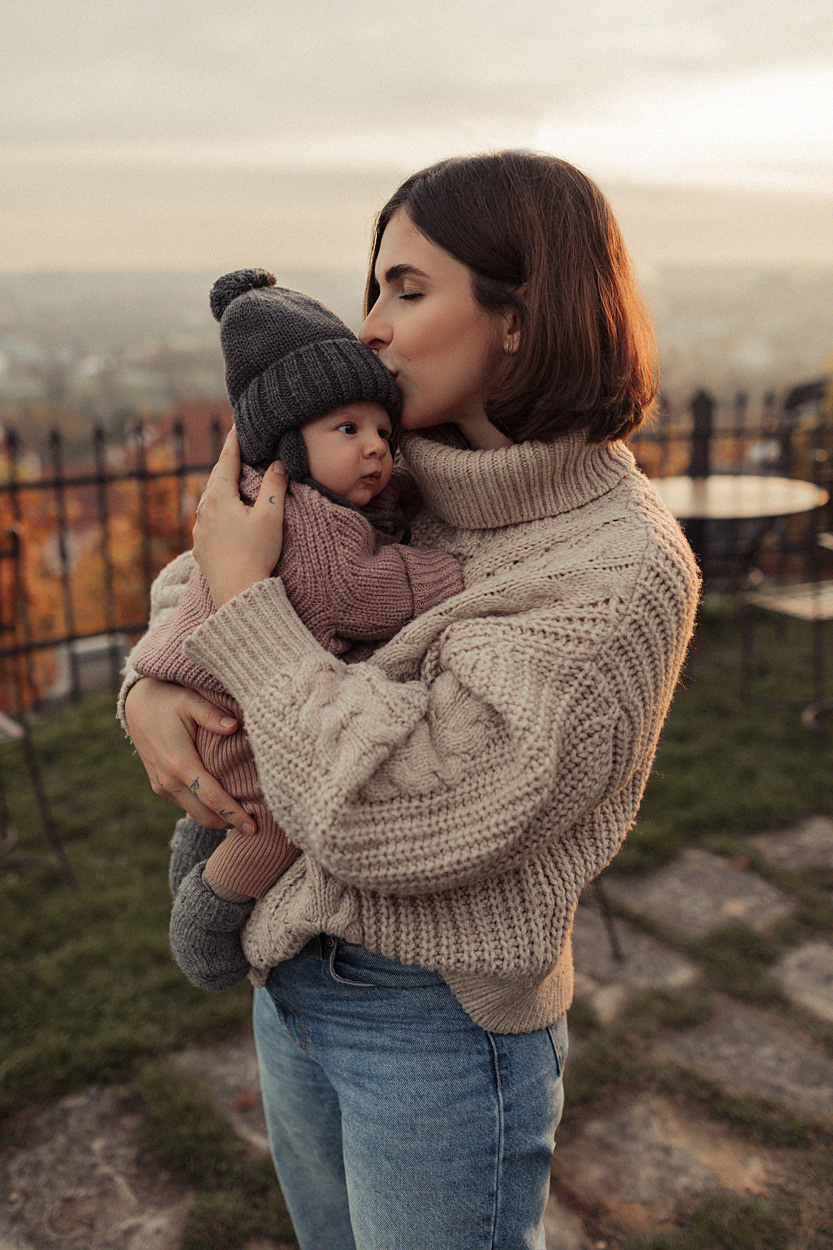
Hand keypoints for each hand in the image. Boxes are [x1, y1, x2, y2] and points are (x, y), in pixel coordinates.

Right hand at [124, 676, 256, 831]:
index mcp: (179, 763)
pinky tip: (224, 805)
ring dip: (218, 818)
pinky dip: (205, 809)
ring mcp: (162, 785)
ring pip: (194, 813)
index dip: (234, 814)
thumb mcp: (190, 700)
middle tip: (257, 826)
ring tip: (245, 817)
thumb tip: (234, 727)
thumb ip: (212, 715)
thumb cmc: (167, 699)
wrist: (135, 703)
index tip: (253, 827)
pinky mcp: (160, 784)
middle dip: (230, 823)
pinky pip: (185, 804)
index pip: (212, 798)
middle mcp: (168, 780)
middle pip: (204, 814)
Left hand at [193, 427, 288, 606]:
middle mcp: (204, 509)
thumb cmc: (256, 553)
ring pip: (210, 499)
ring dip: (221, 486)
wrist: (237, 593)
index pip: (228, 460)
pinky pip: (208, 519)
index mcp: (220, 497)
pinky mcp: (201, 547)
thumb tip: (278, 463)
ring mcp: (200, 529)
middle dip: (227, 461)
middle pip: (216, 478)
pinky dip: (218, 509)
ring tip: (231, 478)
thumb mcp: (270, 516)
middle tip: (236, 446)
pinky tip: (224, 514)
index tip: (238, 424)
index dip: (234, 441)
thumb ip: (274, 486)